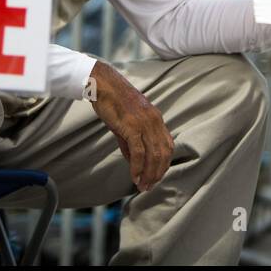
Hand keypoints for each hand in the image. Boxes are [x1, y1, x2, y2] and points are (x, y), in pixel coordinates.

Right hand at [87, 61, 173, 191]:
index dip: (164, 164)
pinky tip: (134, 176)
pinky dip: (138, 167)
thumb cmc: (113, 101)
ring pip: (153, 155)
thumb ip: (131, 142)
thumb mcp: (126, 122)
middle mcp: (154, 121)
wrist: (102, 84)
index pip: (168, 146)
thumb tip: (134, 163)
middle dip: (158, 173)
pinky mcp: (132, 126)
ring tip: (142, 186)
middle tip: (149, 187)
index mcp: (156, 119)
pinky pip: (139, 152)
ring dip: (149, 174)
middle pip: (163, 154)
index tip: (156, 177)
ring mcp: (144, 123)